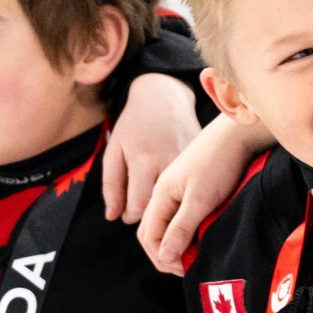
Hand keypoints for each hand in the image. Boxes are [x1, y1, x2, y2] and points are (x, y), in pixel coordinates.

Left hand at [104, 72, 201, 222]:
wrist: (164, 96)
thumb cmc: (134, 124)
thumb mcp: (114, 151)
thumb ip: (111, 185)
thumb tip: (113, 217)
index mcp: (144, 161)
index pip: (138, 208)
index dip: (130, 215)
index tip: (128, 210)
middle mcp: (168, 163)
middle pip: (160, 208)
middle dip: (148, 212)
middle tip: (141, 201)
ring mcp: (188, 161)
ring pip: (177, 200)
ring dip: (166, 202)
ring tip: (156, 191)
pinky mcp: (200, 159)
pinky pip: (190, 186)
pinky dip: (181, 189)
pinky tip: (173, 181)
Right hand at [138, 114, 264, 273]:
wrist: (236, 134)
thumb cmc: (219, 163)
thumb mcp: (200, 199)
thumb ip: (181, 228)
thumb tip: (164, 257)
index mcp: (160, 195)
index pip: (148, 237)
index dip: (163, 258)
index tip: (186, 269)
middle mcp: (163, 194)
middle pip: (153, 234)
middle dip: (167, 255)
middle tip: (190, 269)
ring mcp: (175, 192)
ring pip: (167, 227)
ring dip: (178, 246)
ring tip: (197, 257)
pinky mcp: (189, 190)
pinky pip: (179, 218)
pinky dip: (187, 233)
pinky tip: (202, 239)